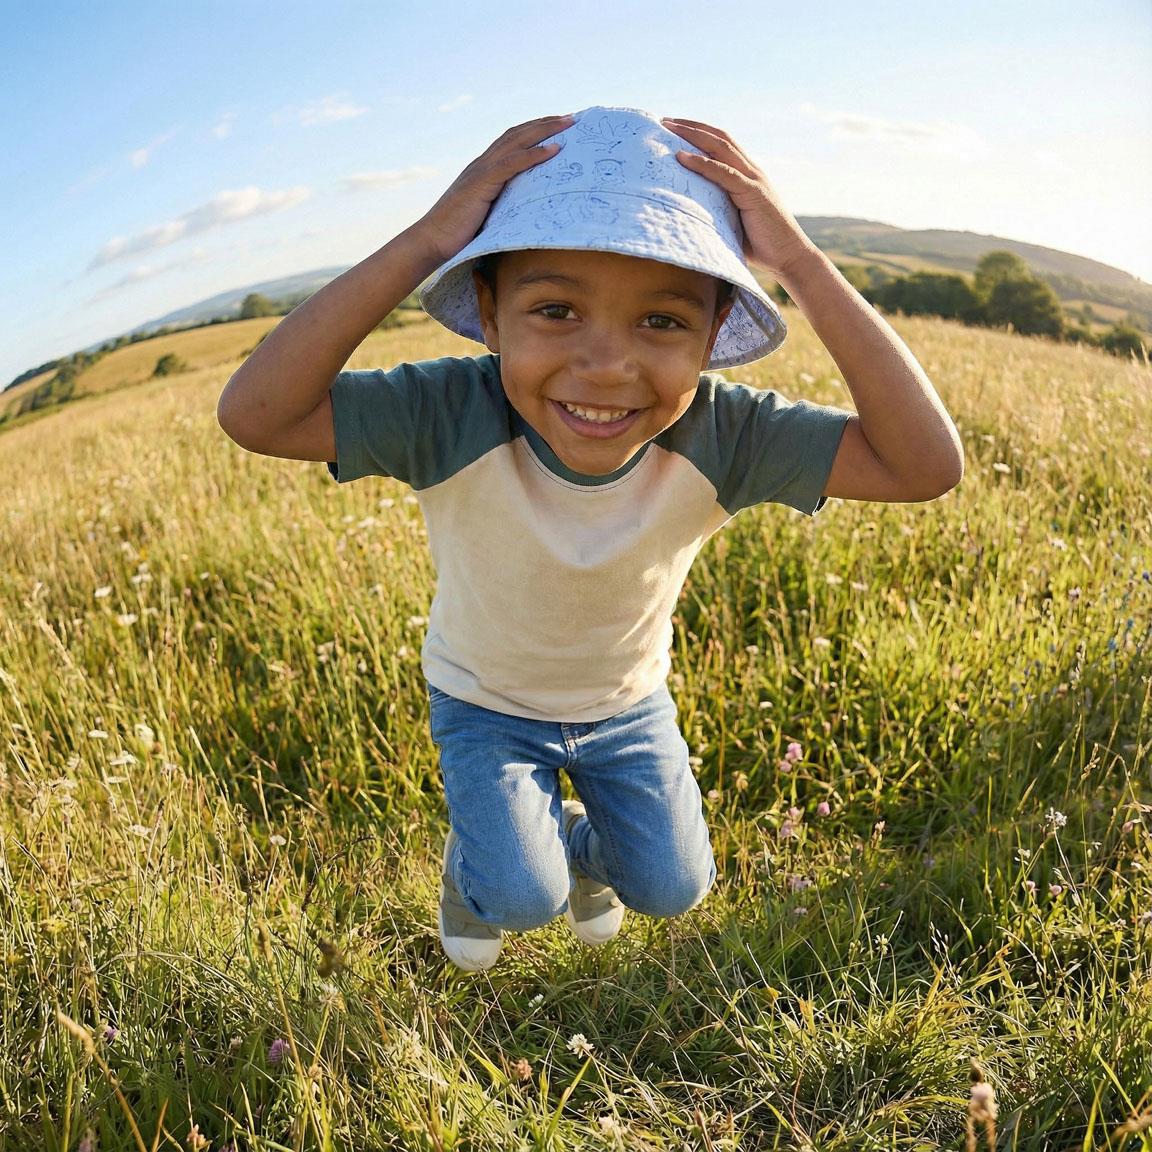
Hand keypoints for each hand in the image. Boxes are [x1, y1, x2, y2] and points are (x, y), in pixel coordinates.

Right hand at [416, 114, 573, 264]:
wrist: (432, 240)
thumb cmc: (457, 235)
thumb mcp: (484, 215)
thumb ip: (499, 206)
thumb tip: (519, 214)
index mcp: (483, 169)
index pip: (511, 141)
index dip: (534, 131)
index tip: (557, 126)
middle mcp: (482, 163)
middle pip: (518, 134)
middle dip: (545, 123)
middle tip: (571, 118)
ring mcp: (481, 171)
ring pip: (517, 141)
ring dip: (545, 130)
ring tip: (568, 124)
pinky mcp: (482, 184)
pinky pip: (512, 164)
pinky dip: (534, 154)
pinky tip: (554, 149)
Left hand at [662, 118, 815, 279]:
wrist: (789, 256)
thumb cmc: (760, 245)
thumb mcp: (733, 222)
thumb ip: (717, 211)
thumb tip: (690, 217)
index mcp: (747, 174)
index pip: (721, 144)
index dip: (698, 133)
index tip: (673, 128)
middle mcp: (751, 170)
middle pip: (718, 137)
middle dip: (690, 126)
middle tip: (663, 120)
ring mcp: (753, 179)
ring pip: (720, 147)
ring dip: (692, 135)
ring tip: (667, 128)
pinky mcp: (753, 193)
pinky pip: (724, 173)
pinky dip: (702, 163)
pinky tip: (681, 157)